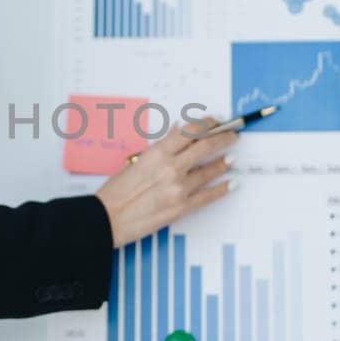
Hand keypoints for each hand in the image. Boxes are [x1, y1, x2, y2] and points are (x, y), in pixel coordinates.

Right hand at [93, 116, 236, 247]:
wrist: (107, 219)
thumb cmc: (116, 192)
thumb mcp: (135, 163)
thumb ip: (159, 150)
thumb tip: (177, 135)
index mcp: (157, 153)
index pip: (190, 131)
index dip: (208, 123)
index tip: (216, 121)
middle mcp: (171, 168)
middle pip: (206, 146)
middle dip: (224, 138)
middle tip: (233, 135)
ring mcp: (179, 189)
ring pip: (210, 170)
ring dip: (224, 163)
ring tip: (232, 158)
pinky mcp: (182, 208)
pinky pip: (208, 196)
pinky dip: (222, 189)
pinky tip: (231, 184)